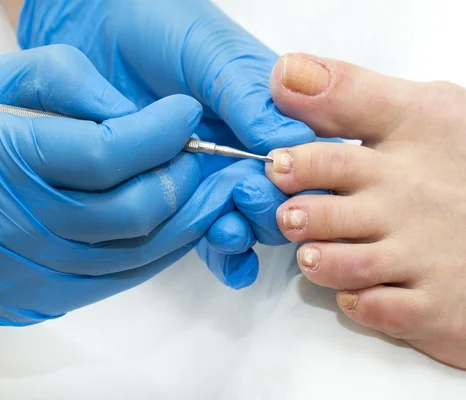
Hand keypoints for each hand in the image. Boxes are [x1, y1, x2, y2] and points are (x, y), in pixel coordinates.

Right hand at [0, 45, 264, 324]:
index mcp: (11, 162)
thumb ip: (59, 79)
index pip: (107, 153)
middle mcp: (26, 224)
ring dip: (186, 218)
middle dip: (180, 176)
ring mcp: (37, 268)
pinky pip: (123, 278)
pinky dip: (162, 250)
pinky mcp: (46, 296)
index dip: (160, 132)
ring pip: (139, 251)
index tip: (185, 112)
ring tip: (208, 189)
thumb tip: (130, 110)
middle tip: (195, 152)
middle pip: (134, 209)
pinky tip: (179, 222)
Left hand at [17, 0, 314, 286]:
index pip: (309, 157)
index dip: (302, 178)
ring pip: (251, 224)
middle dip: (269, 211)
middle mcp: (251, 149)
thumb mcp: (209, 51)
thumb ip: (248, 95)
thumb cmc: (158, 27)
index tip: (273, 176)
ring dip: (245, 236)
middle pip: (286, 200)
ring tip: (224, 231)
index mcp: (273, 113)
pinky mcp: (187, 199)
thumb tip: (291, 142)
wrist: (94, 31)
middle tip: (241, 196)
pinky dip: (226, 256)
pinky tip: (226, 258)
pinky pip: (214, 237)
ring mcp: (219, 176)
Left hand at [265, 53, 465, 393]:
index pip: (318, 144)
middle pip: (313, 208)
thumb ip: (359, 95)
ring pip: (331, 263)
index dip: (288, 156)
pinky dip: (355, 300)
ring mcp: (419, 261)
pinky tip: (362, 288)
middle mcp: (407, 201)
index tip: (281, 164)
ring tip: (319, 251)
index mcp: (410, 141)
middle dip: (294, 210)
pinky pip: (368, 311)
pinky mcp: (435, 314)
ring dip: (318, 257)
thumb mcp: (445, 110)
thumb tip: (286, 74)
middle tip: (296, 211)